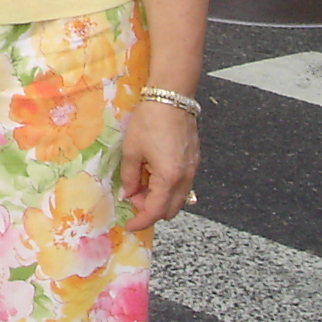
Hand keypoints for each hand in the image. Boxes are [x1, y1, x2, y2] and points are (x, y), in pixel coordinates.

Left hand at [119, 99, 199, 228]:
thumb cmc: (149, 121)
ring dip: (159, 197)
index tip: (128, 225)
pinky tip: (152, 170)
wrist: (171, 97)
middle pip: (170, 209)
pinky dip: (167, 185)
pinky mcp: (194, 159)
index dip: (140, 221)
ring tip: (140, 180)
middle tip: (132, 195)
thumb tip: (128, 194)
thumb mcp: (131, 150)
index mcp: (169, 178)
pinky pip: (182, 183)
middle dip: (150, 209)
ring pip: (177, 197)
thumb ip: (129, 177)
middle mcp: (185, 178)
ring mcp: (192, 169)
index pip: (155, 211)